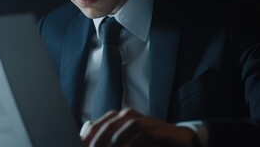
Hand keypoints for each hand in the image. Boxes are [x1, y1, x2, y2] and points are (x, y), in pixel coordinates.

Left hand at [81, 108, 196, 146]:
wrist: (179, 140)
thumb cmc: (149, 142)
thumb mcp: (126, 141)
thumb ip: (108, 139)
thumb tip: (84, 135)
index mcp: (119, 117)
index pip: (98, 125)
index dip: (88, 137)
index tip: (80, 145)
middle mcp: (129, 115)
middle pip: (108, 126)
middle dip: (97, 140)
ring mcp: (143, 120)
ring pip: (123, 128)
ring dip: (112, 142)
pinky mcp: (156, 128)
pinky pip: (141, 134)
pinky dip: (131, 144)